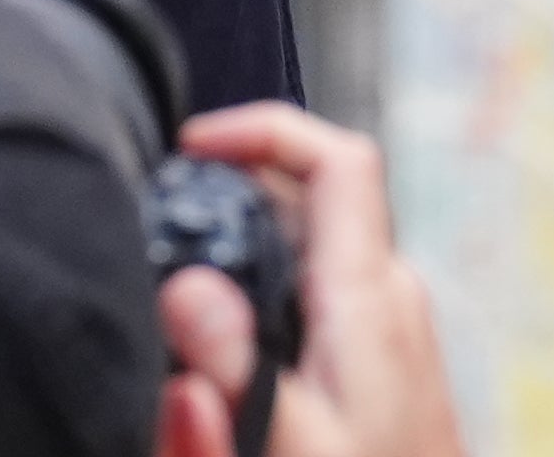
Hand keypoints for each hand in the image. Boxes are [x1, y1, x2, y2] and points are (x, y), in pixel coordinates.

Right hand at [157, 105, 461, 456]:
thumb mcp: (291, 446)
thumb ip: (234, 366)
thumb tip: (185, 288)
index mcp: (371, 300)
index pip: (338, 160)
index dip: (263, 128)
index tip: (190, 149)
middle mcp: (391, 302)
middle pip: (311, 201)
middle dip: (233, 198)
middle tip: (162, 232)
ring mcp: (391, 337)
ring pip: (308, 256)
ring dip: (243, 255)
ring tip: (181, 300)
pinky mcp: (382, 373)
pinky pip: (315, 303)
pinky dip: (263, 299)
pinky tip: (226, 353)